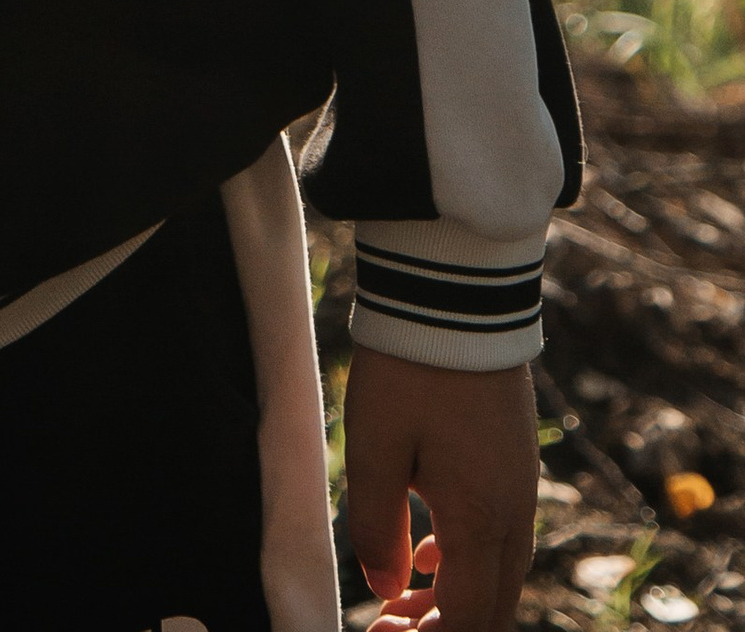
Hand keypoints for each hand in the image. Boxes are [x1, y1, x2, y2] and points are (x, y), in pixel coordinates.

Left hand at [343, 348, 537, 629]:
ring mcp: (520, 489)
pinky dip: (466, 562)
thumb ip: (376, 525)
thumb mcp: (374, 446)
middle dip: (443, 629)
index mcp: (482, 520)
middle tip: (388, 627)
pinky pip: (500, 538)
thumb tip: (385, 588)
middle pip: (491, 608)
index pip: (467, 619)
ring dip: (454, 599)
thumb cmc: (411, 367)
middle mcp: (513, 515)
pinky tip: (429, 553)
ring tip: (400, 601)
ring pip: (498, 575)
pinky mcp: (515, 464)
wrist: (458, 296)